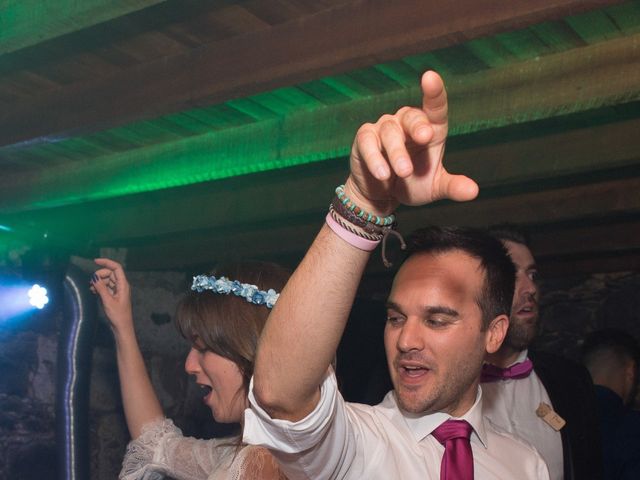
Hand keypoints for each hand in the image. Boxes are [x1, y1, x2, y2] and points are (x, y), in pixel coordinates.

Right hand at [91, 258, 132, 332]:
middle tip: (91, 281)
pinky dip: (100, 287)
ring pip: (107, 280)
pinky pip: (106, 287)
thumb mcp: (108, 301)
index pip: (117, 268)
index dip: (107, 262)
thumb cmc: (118, 315)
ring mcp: (118, 291)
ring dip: (99, 282)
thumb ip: (101, 288)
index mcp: (123, 285)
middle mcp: (121, 285)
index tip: (95, 261)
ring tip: (91, 288)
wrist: (122, 327)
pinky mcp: (114, 296)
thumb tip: (94, 277)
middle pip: (111, 273)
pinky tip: (93, 291)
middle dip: (100, 274)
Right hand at [347, 70, 478, 214]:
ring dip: (397, 153)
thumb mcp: (435, 188)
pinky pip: (368, 141)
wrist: (381, 196)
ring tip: (404, 173)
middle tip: (425, 137)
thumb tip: (473, 192)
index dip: (434, 92)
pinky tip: (382, 174)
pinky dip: (374, 157)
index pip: (435, 106)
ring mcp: (385, 128)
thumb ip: (452, 187)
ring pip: (390, 131)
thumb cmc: (412, 184)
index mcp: (430, 129)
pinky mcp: (365, 138)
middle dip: (418, 126)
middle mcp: (407, 123)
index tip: (430, 77)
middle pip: (412, 116)